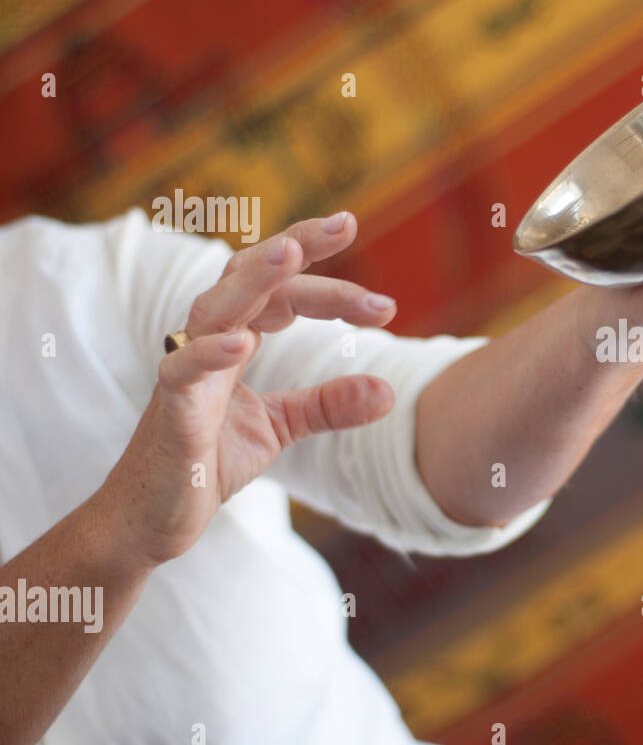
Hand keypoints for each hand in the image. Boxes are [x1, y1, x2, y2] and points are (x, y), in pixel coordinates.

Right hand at [105, 212, 398, 564]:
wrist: (151, 520)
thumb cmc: (205, 462)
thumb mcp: (279, 428)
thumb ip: (328, 405)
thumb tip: (389, 391)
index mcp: (234, 341)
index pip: (283, 291)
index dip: (328, 282)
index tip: (382, 294)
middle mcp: (208, 344)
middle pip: (252, 279)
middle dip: (297, 247)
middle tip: (347, 224)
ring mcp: (184, 374)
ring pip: (214, 308)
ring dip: (253, 279)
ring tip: (292, 253)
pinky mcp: (168, 412)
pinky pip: (181, 372)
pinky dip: (210, 354)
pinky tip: (244, 343)